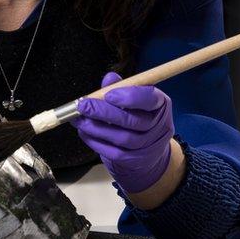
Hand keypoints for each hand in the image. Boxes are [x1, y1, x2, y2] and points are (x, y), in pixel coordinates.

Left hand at [70, 72, 174, 193]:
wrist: (147, 150)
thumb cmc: (138, 116)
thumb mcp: (133, 99)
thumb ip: (121, 87)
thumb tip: (110, 78)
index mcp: (160, 104)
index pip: (149, 98)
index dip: (129, 97)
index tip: (108, 95)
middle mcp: (159, 125)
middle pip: (132, 120)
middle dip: (104, 112)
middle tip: (83, 105)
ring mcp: (150, 146)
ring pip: (121, 138)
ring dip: (96, 128)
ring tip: (79, 119)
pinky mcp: (136, 160)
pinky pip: (114, 152)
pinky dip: (96, 142)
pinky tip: (84, 132)